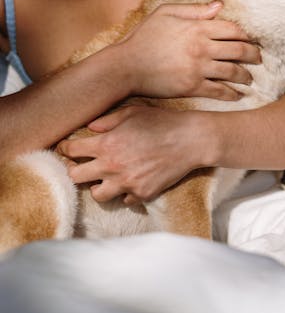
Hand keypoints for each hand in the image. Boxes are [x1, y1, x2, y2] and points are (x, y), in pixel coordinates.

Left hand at [57, 104, 210, 203]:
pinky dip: (125, 192)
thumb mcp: (132, 112)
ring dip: (99, 186)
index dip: (65, 149)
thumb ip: (106, 120)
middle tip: (83, 165)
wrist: (191, 140)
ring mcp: (127, 183)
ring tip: (107, 178)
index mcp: (107, 144)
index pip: (71, 151)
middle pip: (76, 177)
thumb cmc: (162, 121)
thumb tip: (89, 128)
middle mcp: (112, 166)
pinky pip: (124, 200)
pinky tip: (131, 181)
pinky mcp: (142, 194)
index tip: (67, 149)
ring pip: (97, 195)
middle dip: (76, 169)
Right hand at [119, 0, 260, 100]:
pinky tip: (237, 95)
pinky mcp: (192, 87)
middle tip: (258, 59)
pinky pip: (219, 91)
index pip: (233, 30)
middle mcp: (202, 47)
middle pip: (239, 50)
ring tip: (249, 78)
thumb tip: (219, 6)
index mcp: (197, 27)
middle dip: (254, 55)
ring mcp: (198, 68)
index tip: (251, 40)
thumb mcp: (165, 13)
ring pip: (233, 72)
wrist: (126, 66)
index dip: (247, 36)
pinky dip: (232, 94)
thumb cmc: (144, 37)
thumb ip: (194, 10)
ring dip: (245, 76)